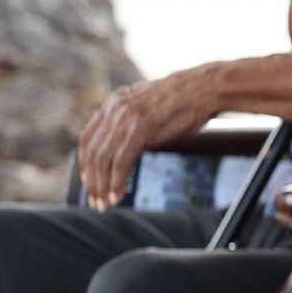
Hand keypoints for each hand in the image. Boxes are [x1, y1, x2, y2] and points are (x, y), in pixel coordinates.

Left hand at [76, 69, 221, 210]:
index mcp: (113, 103)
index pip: (87, 138)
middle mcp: (114, 108)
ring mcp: (126, 117)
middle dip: (92, 181)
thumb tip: (127, 147)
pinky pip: (121, 161)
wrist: (206, 88)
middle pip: (91, 152)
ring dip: (102, 186)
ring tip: (106, 204)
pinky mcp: (141, 128)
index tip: (91, 183)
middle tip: (96, 202)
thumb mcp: (150, 109)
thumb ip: (133, 124)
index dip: (85, 164)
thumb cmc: (184, 102)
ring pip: (102, 159)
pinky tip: (118, 195)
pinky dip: (117, 181)